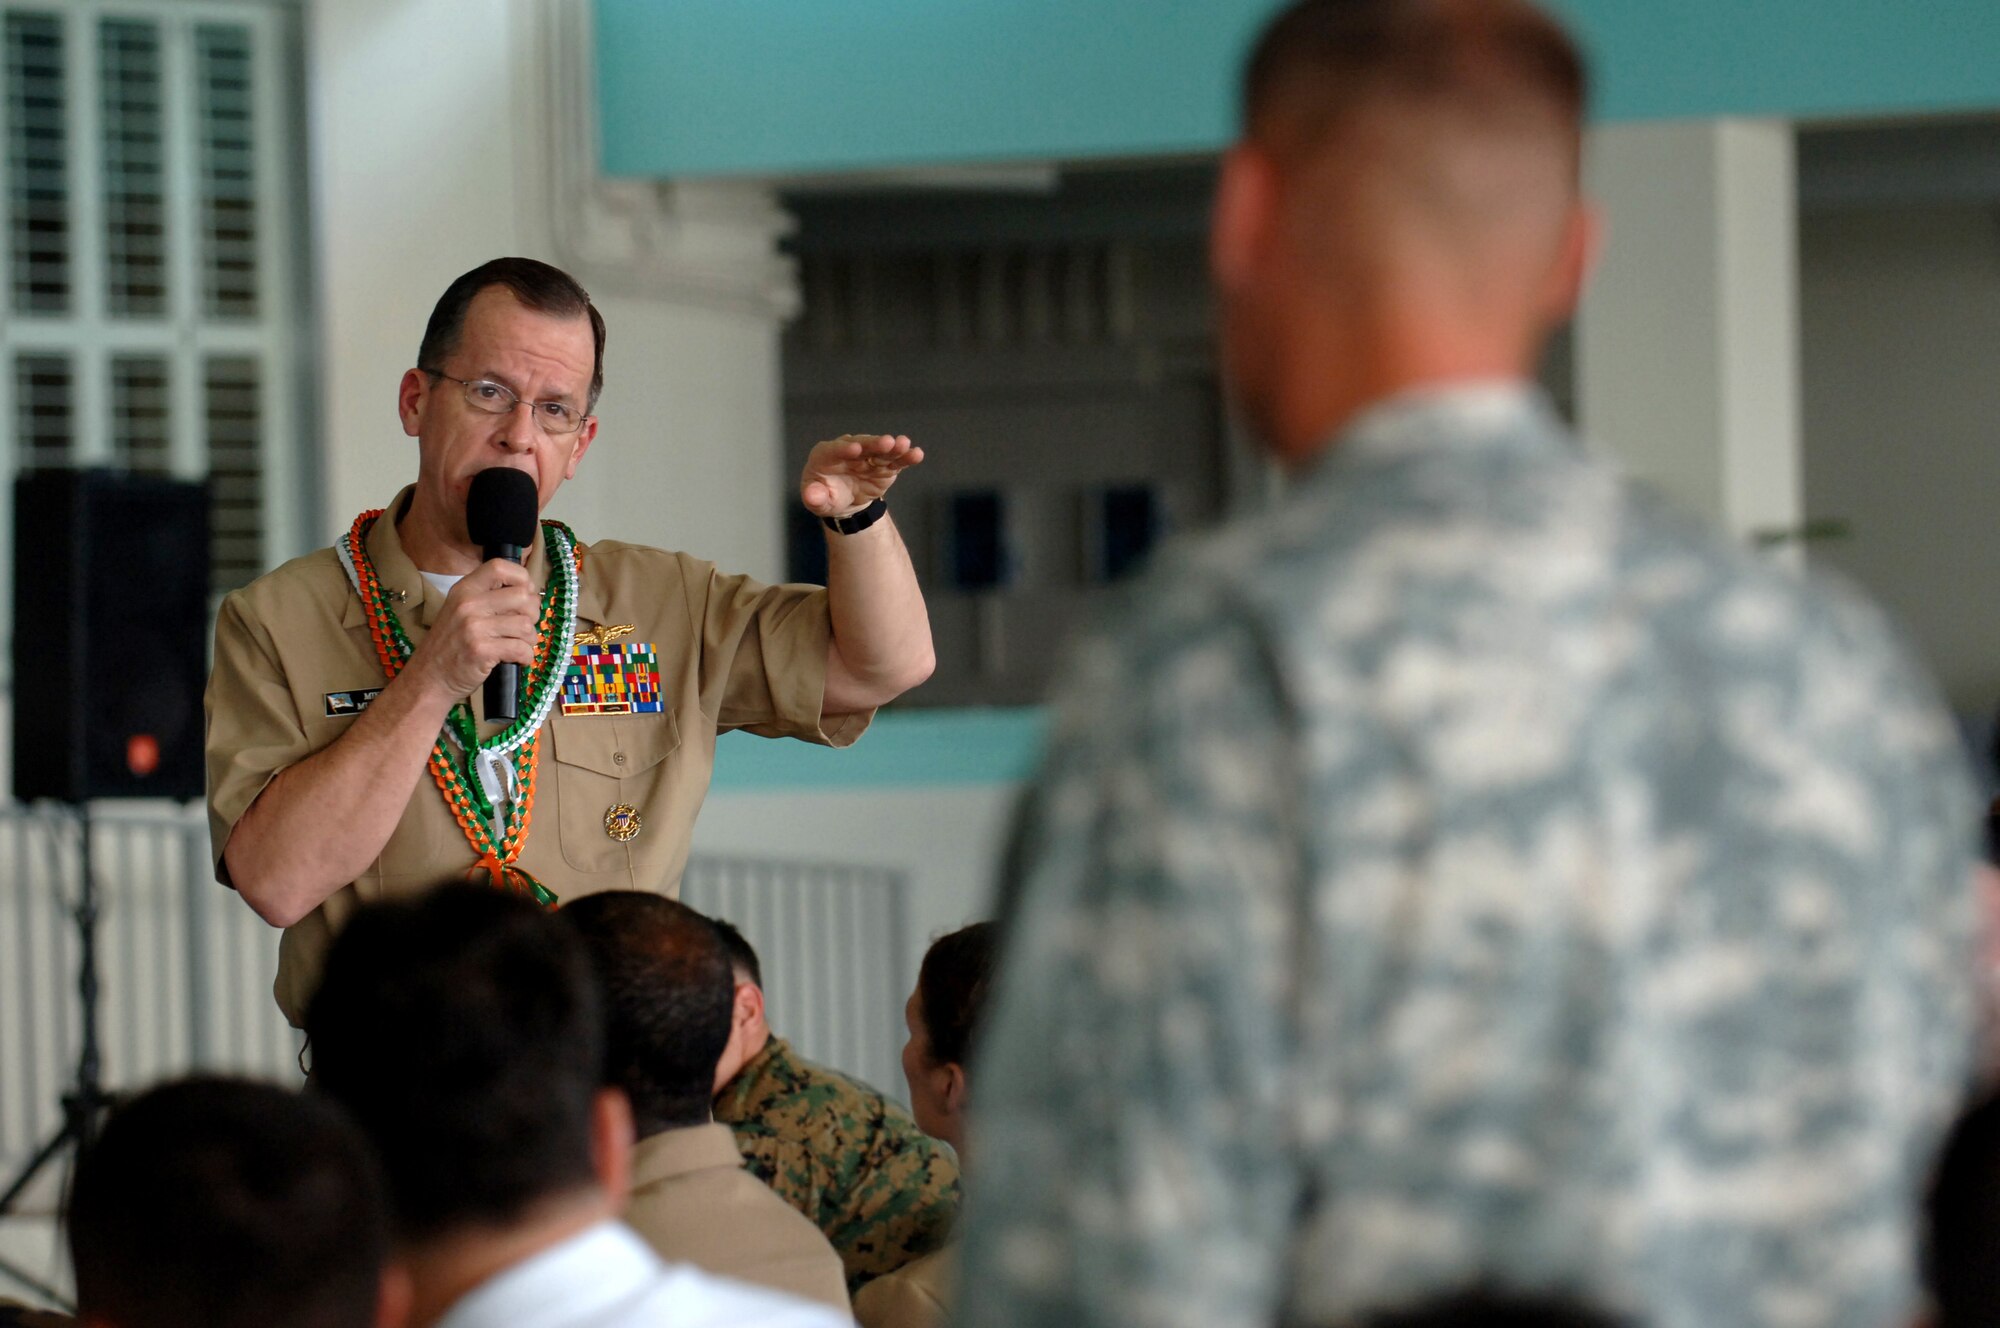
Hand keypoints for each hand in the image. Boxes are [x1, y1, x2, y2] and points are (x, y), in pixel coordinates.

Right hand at [405, 558, 540, 700]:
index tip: (526, 595)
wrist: (429, 677)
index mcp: (464, 589)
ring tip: (519, 646)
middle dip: (533, 613)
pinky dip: (526, 657)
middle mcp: (468, 604)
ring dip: (529, 639)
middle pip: (522, 596)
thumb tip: (530, 592)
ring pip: (526, 624)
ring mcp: (474, 627)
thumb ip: (488, 597)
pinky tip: (518, 660)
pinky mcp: (481, 650)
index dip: (522, 578)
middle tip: (524, 627)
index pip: (500, 566)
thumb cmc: (451, 644)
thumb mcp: (461, 610)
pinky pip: (521, 648)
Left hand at [801, 433, 924, 518]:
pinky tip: (917, 454)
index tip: (856, 449)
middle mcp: (849, 449)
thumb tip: (812, 496)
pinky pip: (895, 460)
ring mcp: (868, 456)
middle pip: (863, 444)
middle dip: (875, 444)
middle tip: (887, 442)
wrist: (844, 500)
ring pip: (881, 449)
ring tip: (904, 444)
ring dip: (894, 447)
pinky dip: (906, 458)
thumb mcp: (816, 500)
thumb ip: (814, 497)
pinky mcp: (884, 465)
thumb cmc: (826, 496)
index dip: (844, 449)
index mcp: (826, 454)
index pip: (834, 449)